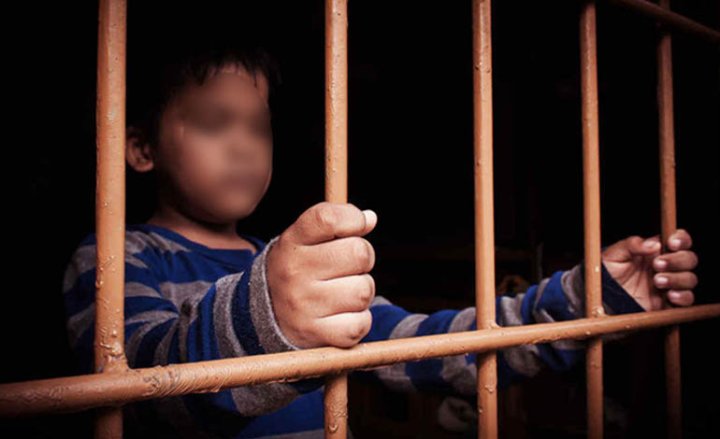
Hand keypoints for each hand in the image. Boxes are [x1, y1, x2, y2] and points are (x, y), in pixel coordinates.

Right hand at [266, 202, 377, 348]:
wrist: (264, 316)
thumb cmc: (299, 270)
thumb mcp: (305, 240)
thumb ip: (336, 224)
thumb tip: (370, 219)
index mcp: (291, 243)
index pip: (328, 218)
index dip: (353, 218)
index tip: (358, 225)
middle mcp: (293, 272)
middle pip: (360, 253)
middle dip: (363, 259)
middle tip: (348, 267)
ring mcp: (302, 305)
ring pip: (364, 290)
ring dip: (362, 292)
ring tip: (342, 293)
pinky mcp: (314, 334)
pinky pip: (360, 323)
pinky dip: (359, 320)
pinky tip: (341, 315)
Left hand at [601, 229, 697, 311]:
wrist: (601, 299)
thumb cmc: (607, 273)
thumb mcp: (614, 255)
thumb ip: (631, 245)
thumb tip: (653, 244)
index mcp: (655, 251)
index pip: (679, 241)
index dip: (681, 240)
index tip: (672, 244)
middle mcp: (666, 267)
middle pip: (688, 259)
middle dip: (677, 261)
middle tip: (657, 265)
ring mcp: (669, 285)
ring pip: (689, 279)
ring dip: (678, 279)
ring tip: (657, 281)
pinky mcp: (668, 302)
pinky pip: (686, 299)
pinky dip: (682, 296)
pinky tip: (669, 295)